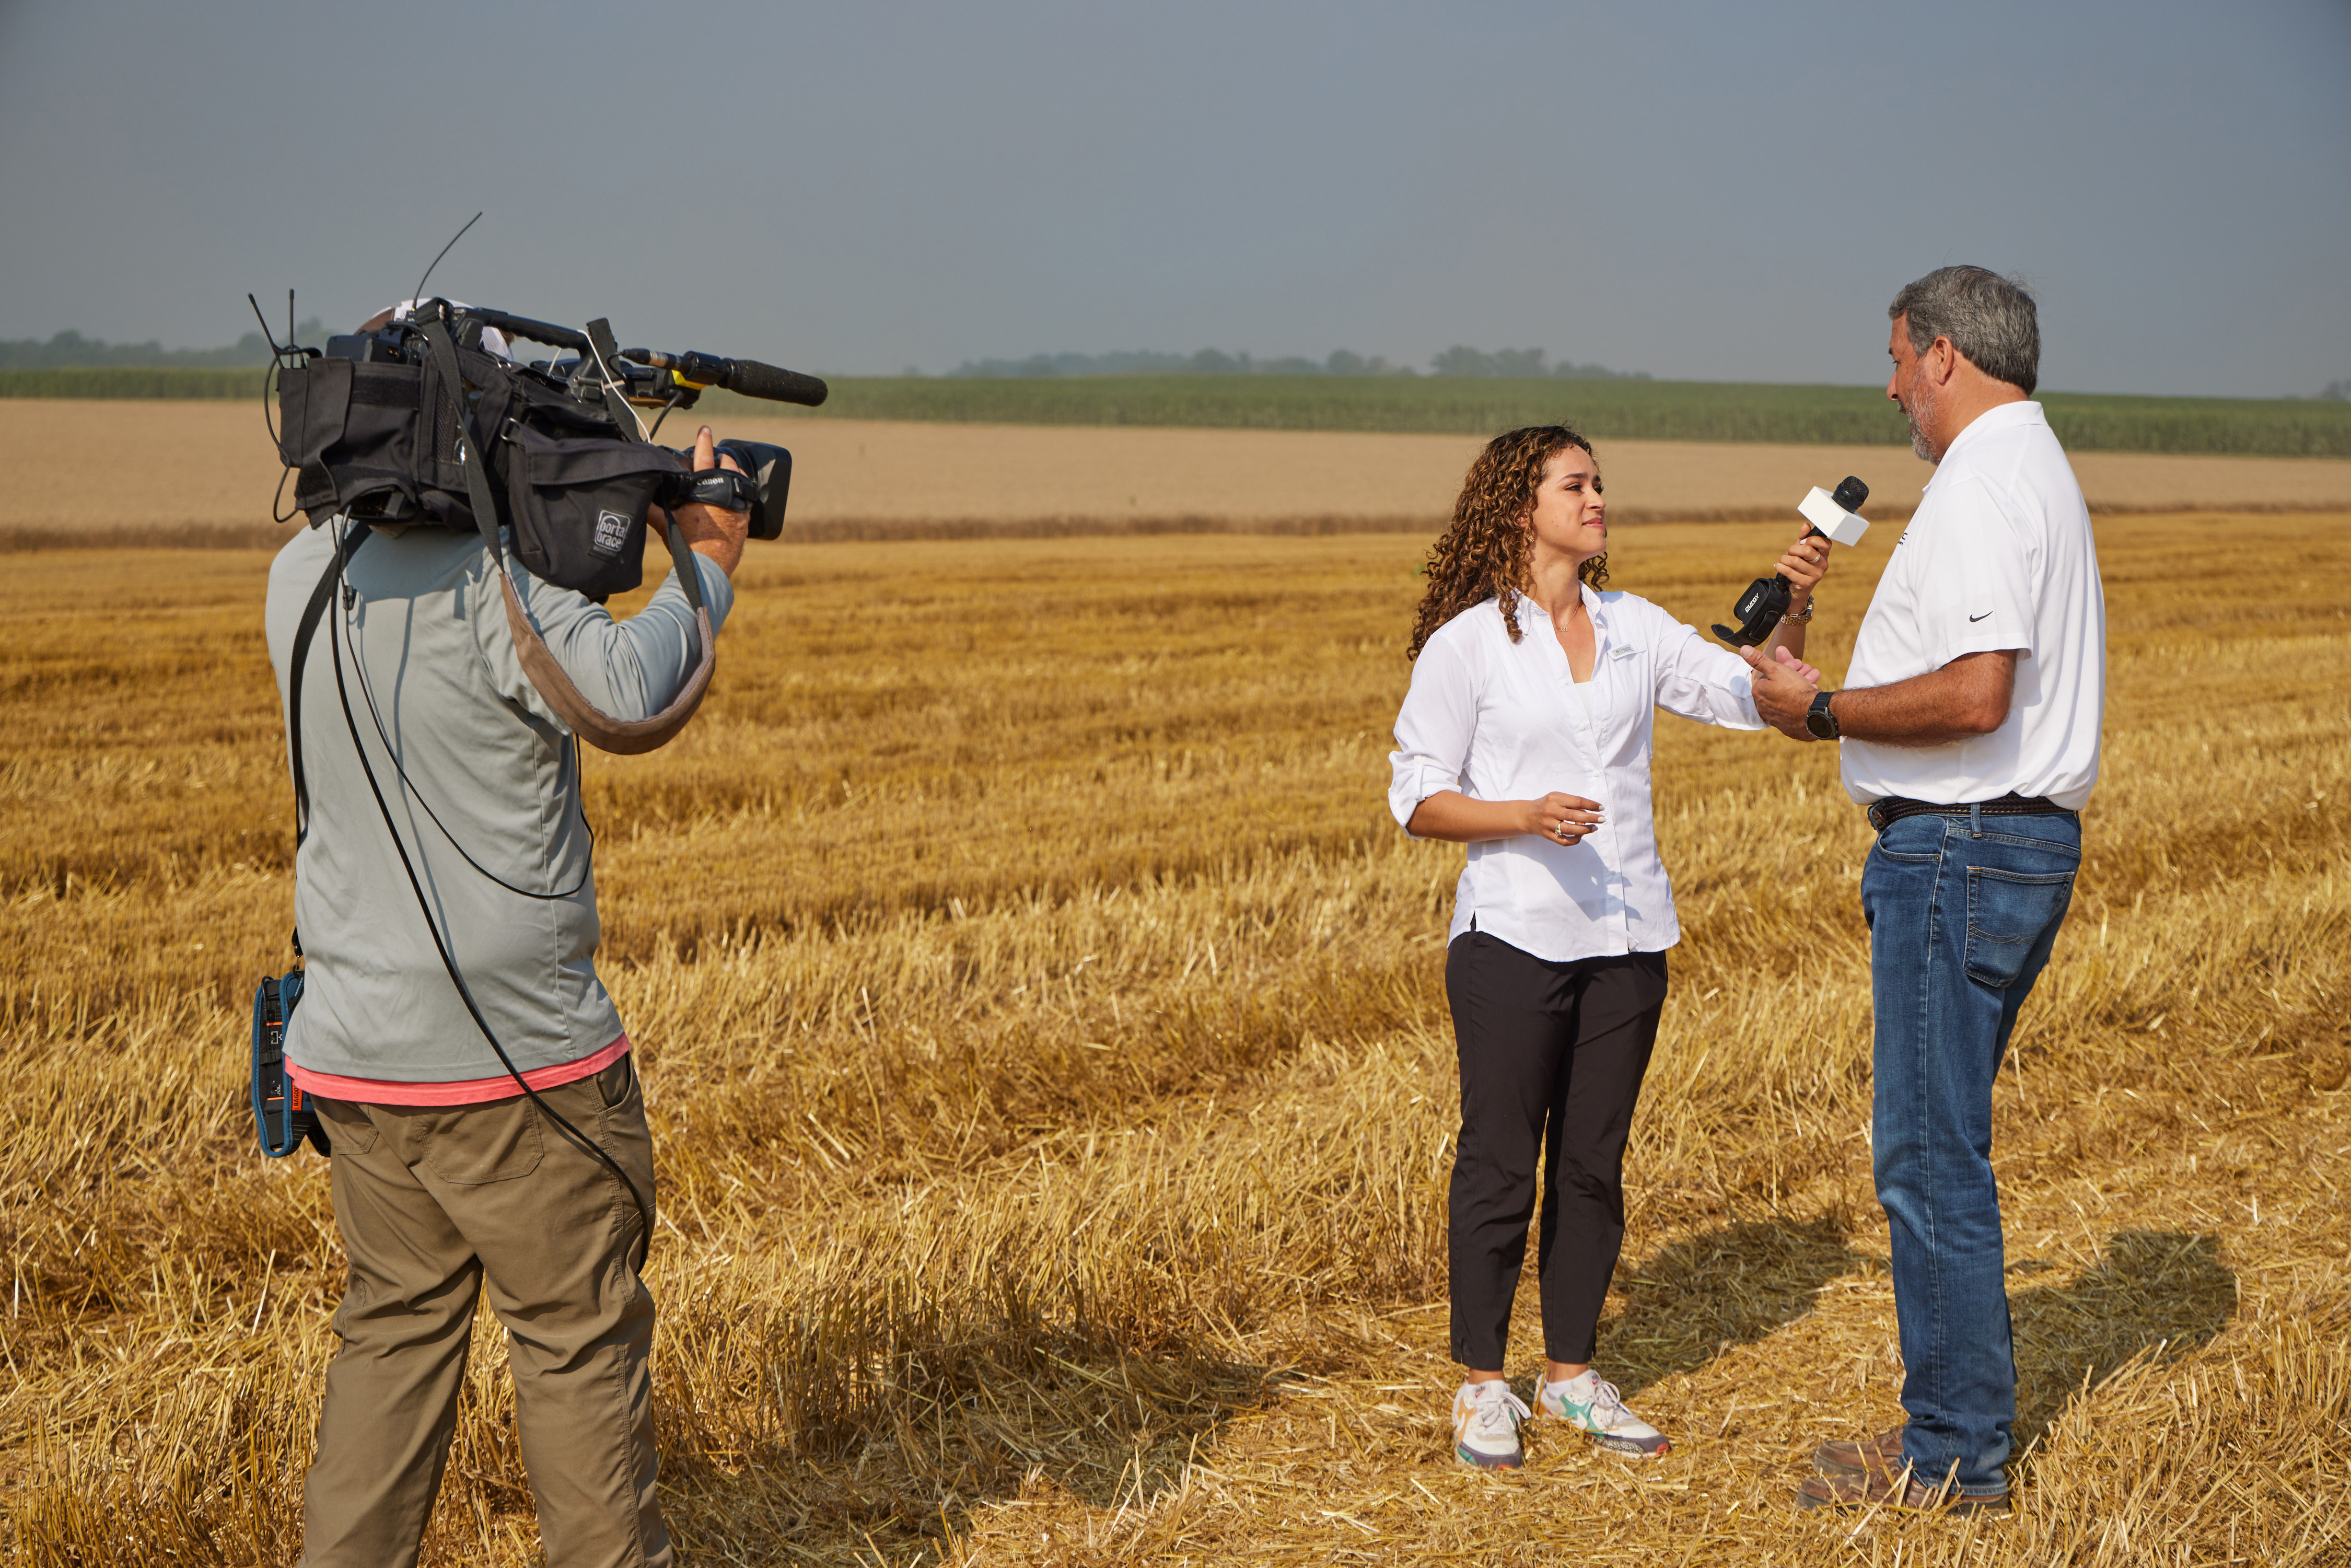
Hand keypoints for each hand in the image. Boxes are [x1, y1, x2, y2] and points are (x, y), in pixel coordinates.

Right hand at [663, 426, 749, 578]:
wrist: (708, 570)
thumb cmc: (687, 548)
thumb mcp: (665, 525)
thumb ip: (651, 509)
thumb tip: (636, 497)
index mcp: (705, 492)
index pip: (704, 458)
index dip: (703, 441)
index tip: (705, 430)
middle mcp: (726, 497)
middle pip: (727, 466)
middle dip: (720, 458)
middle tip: (714, 457)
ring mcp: (739, 508)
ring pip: (740, 481)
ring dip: (733, 473)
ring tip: (725, 471)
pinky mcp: (746, 520)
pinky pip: (746, 498)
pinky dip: (739, 492)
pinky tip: (733, 495)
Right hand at [1519, 791, 1602, 844]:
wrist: (1526, 815)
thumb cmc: (1546, 805)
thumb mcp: (1556, 798)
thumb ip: (1571, 803)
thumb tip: (1590, 812)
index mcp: (1554, 798)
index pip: (1577, 801)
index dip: (1591, 805)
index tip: (1601, 808)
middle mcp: (1550, 811)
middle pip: (1575, 816)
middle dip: (1592, 818)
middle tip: (1602, 819)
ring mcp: (1548, 824)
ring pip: (1570, 830)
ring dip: (1585, 830)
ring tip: (1594, 828)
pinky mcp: (1547, 835)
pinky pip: (1564, 841)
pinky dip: (1575, 840)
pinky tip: (1581, 836)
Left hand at [1739, 644, 1820, 740]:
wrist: (1813, 714)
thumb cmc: (1794, 690)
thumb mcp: (1776, 669)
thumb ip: (1759, 660)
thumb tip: (1743, 649)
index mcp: (1758, 693)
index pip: (1771, 675)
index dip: (1787, 668)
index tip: (1798, 666)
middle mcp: (1763, 708)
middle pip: (1780, 687)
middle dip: (1796, 677)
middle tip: (1809, 671)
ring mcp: (1775, 719)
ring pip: (1789, 699)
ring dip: (1801, 688)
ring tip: (1812, 684)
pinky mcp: (1787, 728)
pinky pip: (1794, 712)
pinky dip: (1801, 705)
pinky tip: (1809, 698)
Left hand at [1774, 527, 1829, 610]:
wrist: (1794, 590)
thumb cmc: (1799, 567)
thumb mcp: (1800, 551)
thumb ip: (1803, 538)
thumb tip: (1806, 525)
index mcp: (1824, 555)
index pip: (1826, 543)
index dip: (1812, 540)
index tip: (1802, 542)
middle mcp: (1823, 565)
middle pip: (1807, 550)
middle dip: (1792, 549)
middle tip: (1789, 552)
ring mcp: (1816, 575)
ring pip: (1795, 561)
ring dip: (1784, 559)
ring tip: (1782, 561)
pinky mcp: (1806, 583)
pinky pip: (1789, 571)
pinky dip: (1780, 567)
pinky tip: (1778, 566)